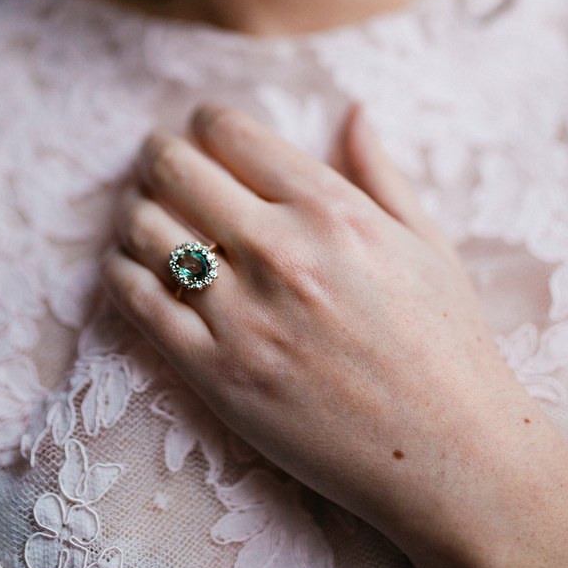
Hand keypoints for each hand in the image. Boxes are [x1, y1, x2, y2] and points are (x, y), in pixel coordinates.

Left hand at [102, 102, 524, 535]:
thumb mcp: (427, 245)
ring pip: (143, 230)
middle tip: (155, 155)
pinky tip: (125, 263)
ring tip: (138, 207)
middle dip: (157, 151)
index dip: (205, 118)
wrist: (449, 458)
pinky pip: (137, 302)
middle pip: (175, 169)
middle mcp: (279, 252)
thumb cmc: (447, 347)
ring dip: (131, 206)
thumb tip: (354, 110)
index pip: (232, 132)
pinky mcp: (215, 374)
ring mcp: (242, 315)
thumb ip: (379, 172)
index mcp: (332, 211)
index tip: (200, 125)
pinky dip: (118, 270)